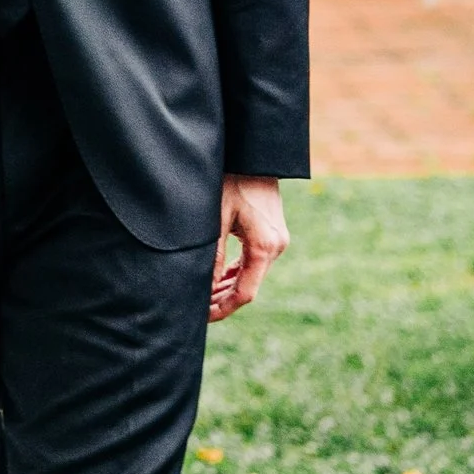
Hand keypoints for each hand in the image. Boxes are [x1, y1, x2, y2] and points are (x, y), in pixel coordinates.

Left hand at [208, 176, 287, 322]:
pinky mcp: (272, 234)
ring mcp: (277, 241)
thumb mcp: (216, 218)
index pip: (245, 292)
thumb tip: (204, 287)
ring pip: (251, 275)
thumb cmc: (233, 181)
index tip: (203, 317)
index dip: (223, 308)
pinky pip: (254, 262)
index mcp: (264, 247)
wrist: (255, 157)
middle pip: (248, 287)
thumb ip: (211, 255)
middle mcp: (276, 247)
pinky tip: (218, 279)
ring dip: (228, 287)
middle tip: (196, 308)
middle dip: (222, 300)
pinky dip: (237, 272)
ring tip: (203, 296)